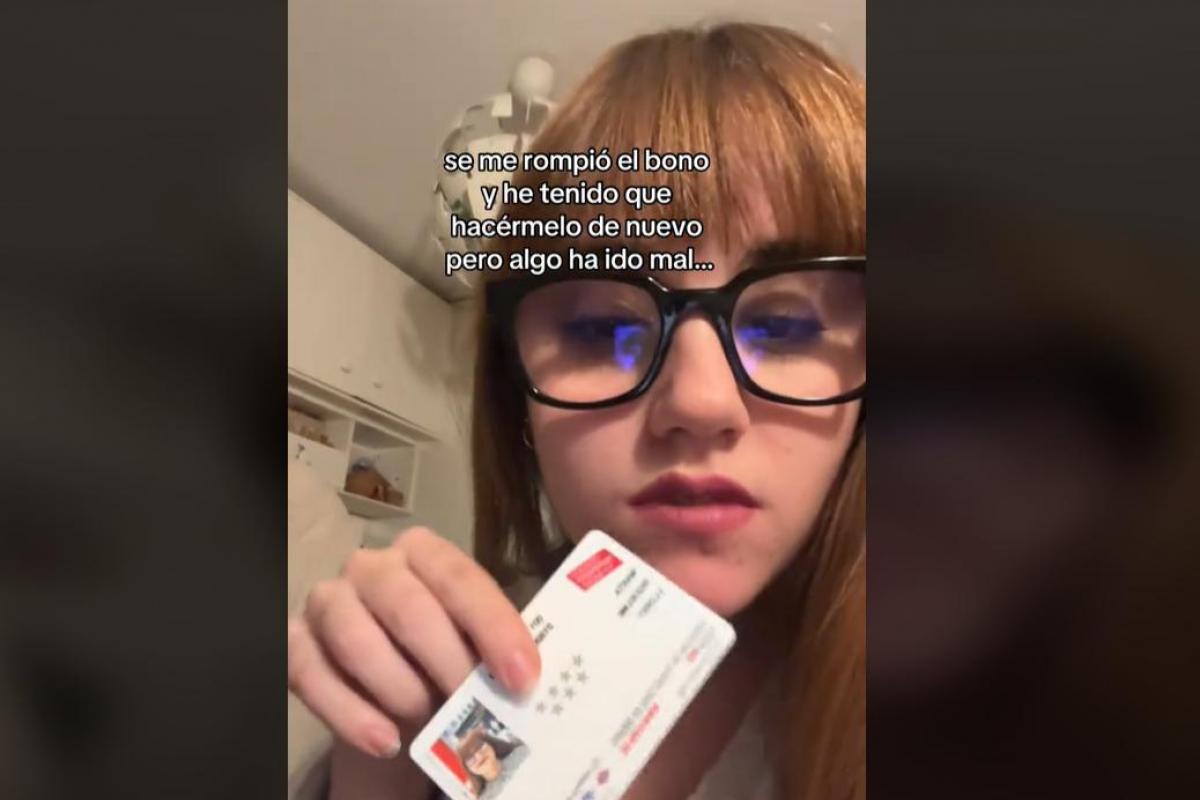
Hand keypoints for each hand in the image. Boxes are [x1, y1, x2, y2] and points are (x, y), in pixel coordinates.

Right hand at [287, 526, 540, 757]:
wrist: (395, 689)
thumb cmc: (444, 655)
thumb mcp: (474, 646)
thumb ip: (492, 652)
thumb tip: (522, 682)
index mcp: (422, 551)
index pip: (459, 577)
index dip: (493, 627)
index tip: (521, 678)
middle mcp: (370, 566)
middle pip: (406, 605)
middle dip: (447, 660)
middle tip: (474, 707)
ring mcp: (327, 601)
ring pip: (355, 638)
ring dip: (400, 687)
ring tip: (430, 722)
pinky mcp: (295, 643)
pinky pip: (310, 675)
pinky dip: (350, 714)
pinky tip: (387, 742)